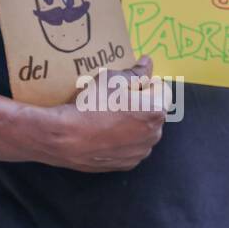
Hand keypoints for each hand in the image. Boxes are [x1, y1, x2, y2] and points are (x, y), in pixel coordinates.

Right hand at [37, 57, 165, 172]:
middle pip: (154, 111)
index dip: (146, 83)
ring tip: (107, 118)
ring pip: (143, 131)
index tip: (128, 84)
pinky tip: (104, 134)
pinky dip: (123, 140)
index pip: (163, 90)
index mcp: (155, 111)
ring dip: (133, 123)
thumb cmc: (89, 105)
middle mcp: (154, 135)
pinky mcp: (127, 165)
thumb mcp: (110, 80)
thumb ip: (135, 72)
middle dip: (141, 104)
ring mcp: (141, 153)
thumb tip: (148, 62)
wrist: (65, 137)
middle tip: (115, 99)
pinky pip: (131, 147)